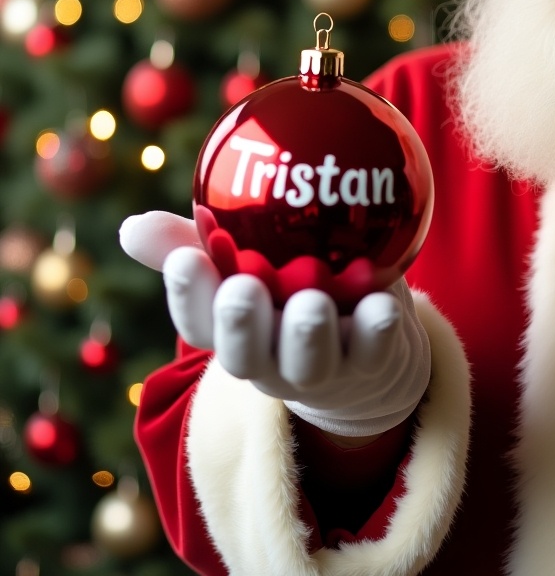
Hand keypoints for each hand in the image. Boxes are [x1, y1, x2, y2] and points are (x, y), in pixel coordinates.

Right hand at [119, 211, 429, 437]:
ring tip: (312, 302)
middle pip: (246, 356)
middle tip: (243, 289)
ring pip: (310, 363)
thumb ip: (196, 241)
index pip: (199, 322)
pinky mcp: (372, 366)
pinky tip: (382, 305)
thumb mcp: (247, 264)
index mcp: (234, 333)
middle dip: (241, 325)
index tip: (187, 258)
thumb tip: (130, 226)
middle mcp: (271, 359)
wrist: (369, 351)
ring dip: (308, 334)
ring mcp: (322, 369)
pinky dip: (378, 331)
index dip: (187, 295)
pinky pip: (375, 352)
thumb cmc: (293, 290)